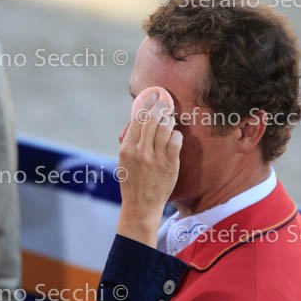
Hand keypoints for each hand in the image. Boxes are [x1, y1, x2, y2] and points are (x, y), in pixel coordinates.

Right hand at [116, 93, 182, 247]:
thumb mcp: (123, 160)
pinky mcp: (169, 164)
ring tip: (169, 119)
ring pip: (165, 128)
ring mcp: (156, 158)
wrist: (141, 205)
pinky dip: (176, 135)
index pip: (137, 119)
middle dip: (160, 106)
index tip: (152, 95)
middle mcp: (141, 151)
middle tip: (165, 100)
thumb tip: (137, 120)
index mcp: (127, 148)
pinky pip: (176, 141)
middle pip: (152, 120)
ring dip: (169, 120)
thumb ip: (130, 141)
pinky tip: (174, 136)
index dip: (146, 104)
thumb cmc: (132, 181)